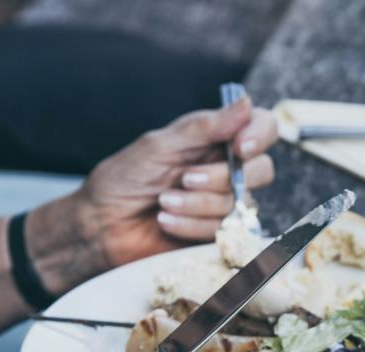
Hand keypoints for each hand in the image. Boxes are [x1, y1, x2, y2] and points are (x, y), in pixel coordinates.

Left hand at [24, 98, 278, 293]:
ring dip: (197, 203)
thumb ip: (204, 127)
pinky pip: (224, 230)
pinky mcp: (216, 235)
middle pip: (261, 170)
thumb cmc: (124, 179)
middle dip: (220, 177)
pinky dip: (191, 225)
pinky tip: (165, 221)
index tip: (239, 147)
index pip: (263, 128)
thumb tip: (246, 102)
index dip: (259, 136)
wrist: (100, 225)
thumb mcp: (160, 145)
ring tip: (162, 202)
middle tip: (184, 178)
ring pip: (239, 203)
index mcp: (216, 140)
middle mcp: (227, 169)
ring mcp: (224, 204)